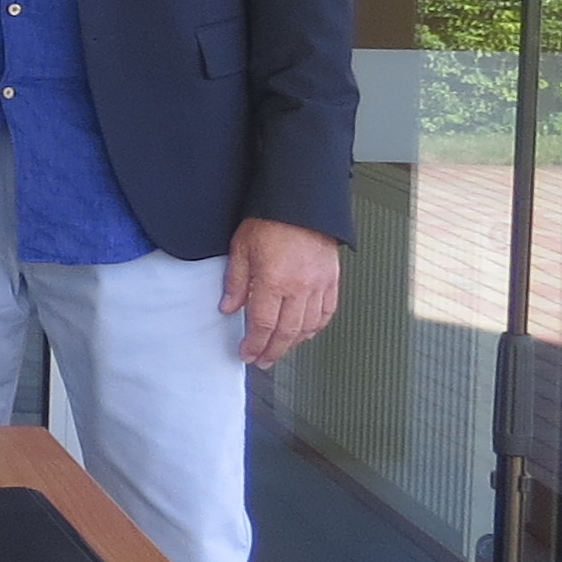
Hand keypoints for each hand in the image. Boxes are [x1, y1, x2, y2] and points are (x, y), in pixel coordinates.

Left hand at [220, 218, 341, 367]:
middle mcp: (299, 288)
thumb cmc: (271, 219)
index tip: (247, 354)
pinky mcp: (332, 280)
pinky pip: (327, 312)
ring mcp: (318, 285)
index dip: (254, 345)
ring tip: (281, 350)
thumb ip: (236, 282)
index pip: (262, 325)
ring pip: (308, 327)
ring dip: (294, 344)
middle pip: (286, 333)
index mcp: (273, 281)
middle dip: (272, 351)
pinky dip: (316, 327)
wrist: (302, 201)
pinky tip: (307, 332)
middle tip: (263, 360)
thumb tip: (229, 307)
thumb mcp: (241, 248)